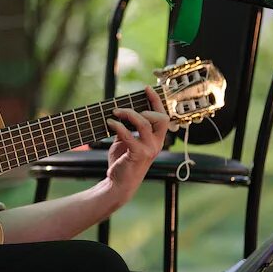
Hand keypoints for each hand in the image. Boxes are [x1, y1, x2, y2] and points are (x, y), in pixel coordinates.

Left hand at [105, 86, 169, 202]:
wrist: (118, 183)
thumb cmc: (122, 162)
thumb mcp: (126, 142)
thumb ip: (127, 128)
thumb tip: (120, 112)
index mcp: (156, 139)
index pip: (163, 116)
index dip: (156, 101)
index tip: (147, 88)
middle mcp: (156, 144)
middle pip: (161, 118)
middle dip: (145, 107)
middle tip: (125, 108)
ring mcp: (149, 149)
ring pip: (144, 123)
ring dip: (128, 114)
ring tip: (115, 113)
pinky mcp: (138, 154)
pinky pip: (129, 134)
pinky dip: (118, 126)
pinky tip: (109, 123)